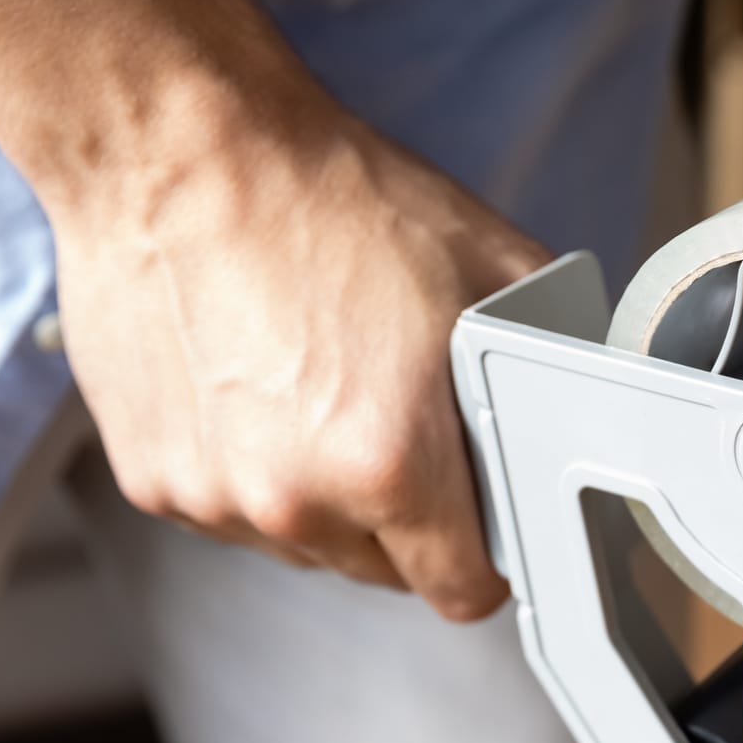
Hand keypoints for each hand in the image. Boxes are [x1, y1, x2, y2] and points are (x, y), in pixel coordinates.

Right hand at [48, 107, 548, 618]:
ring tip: (317, 392)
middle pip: (383, 571)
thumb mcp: (488, 265)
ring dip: (322, 498)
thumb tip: (590, 402)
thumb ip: (549, 357)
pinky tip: (255, 389)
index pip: (461, 592)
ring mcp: (215, 497)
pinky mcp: (152, 481)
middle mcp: (296, 500)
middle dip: (405, 518)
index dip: (483, 559)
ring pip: (303, 544)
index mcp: (390, 466)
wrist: (169, 150)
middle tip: (395, 422)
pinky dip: (249, 471)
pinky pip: (230, 511)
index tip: (480, 527)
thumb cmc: (322, 197)